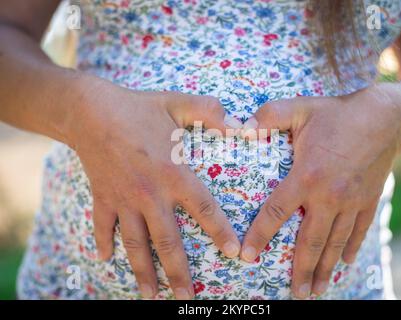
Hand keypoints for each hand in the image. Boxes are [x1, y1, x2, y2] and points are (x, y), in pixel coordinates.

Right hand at [66, 80, 239, 298]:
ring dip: (143, 272)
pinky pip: (103, 226)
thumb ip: (210, 113)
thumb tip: (240, 125)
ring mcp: (124, 200)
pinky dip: (103, 243)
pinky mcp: (103, 198)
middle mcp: (151, 195)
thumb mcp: (178, 104)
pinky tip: (104, 259)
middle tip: (188, 297)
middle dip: (179, 273)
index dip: (221, 232)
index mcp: (174, 174)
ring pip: (136, 244)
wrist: (90, 110)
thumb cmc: (138, 107)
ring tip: (151, 296)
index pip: (204, 210)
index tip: (234, 254)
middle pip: (168, 242)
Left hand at [239, 86, 400, 297]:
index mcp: (307, 176)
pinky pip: (358, 231)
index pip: (276, 212)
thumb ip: (269, 115)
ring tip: (316, 290)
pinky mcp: (368, 201)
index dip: (259, 235)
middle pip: (310, 241)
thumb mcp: (300, 108)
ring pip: (335, 243)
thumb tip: (241, 125)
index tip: (247, 256)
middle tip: (294, 294)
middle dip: (301, 270)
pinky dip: (350, 249)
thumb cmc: (337, 113)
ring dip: (325, 268)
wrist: (386, 117)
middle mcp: (329, 196)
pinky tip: (343, 264)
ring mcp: (351, 202)